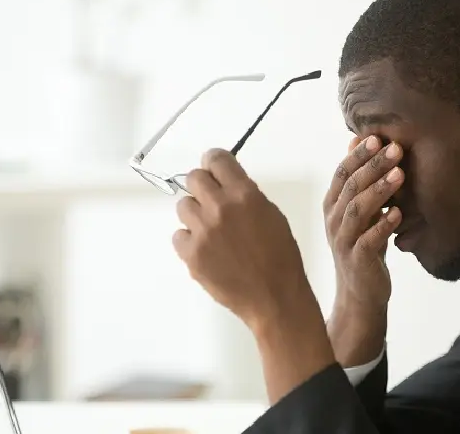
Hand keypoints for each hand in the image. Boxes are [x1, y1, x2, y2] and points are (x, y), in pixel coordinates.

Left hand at [172, 148, 313, 330]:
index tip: (214, 169)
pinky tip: (207, 250)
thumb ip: (247, 197)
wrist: (274, 298)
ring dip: (195, 214)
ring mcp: (202, 232)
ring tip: (212, 231)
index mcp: (244, 195)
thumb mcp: (272, 216)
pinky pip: (178, 236)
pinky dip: (189, 241)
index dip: (214, 163)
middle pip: (194, 178)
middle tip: (212, 201)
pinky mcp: (191, 255)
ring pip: (183, 206)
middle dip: (203, 187)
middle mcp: (220, 208)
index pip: (216, 160)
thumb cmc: (281, 257)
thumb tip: (227, 186)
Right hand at [324, 135, 403, 310]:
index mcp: (332, 203)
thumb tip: (358, 139)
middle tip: (396, 149)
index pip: (342, 172)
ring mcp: (343, 240)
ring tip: (400, 175)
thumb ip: (359, 178)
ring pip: (357, 210)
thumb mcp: (360, 209)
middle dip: (373, 165)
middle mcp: (333, 219)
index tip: (378, 137)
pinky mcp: (357, 259)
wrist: (361, 292)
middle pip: (350, 186)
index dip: (359, 154)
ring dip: (379, 190)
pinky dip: (383, 226)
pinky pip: (368, 240)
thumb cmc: (363, 243)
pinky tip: (398, 214)